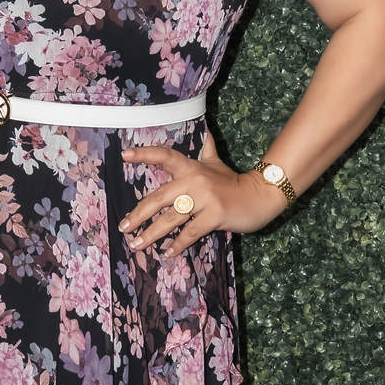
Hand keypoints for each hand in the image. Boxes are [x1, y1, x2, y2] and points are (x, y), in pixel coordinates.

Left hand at [118, 128, 284, 256]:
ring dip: (152, 234)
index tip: (123, 156)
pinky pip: (190, 232)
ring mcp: (205, 199)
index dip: (144, 154)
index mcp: (192, 167)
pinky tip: (166, 253)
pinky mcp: (214, 215)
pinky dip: (177, 245)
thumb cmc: (234, 182)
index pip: (165, 156)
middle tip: (124, 226)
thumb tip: (204, 130)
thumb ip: (207, 149)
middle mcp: (195, 180)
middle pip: (159, 197)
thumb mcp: (217, 163)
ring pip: (171, 218)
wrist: (260, 196)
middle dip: (138, 214)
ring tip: (137, 245)